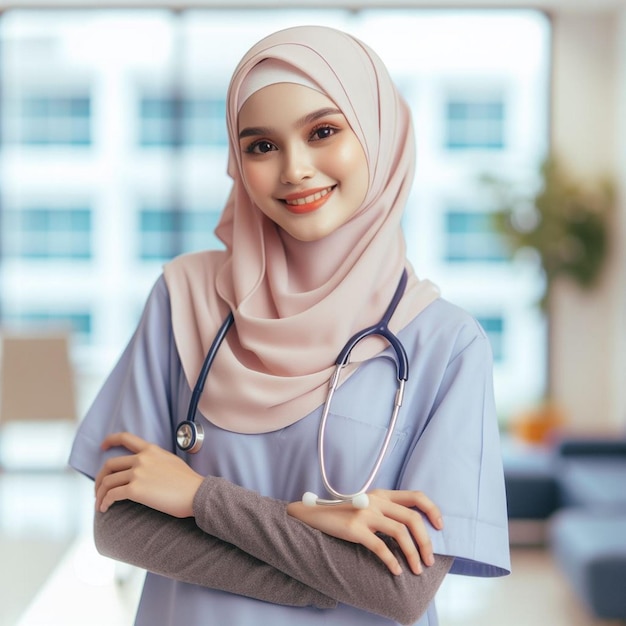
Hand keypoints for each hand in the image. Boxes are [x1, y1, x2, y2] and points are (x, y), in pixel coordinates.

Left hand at [95, 432, 203, 517]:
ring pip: (108, 482)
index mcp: (151, 450)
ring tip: (100, 504)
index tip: (102, 446)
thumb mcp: (171, 461)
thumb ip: (155, 461)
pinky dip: (105, 502)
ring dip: (100, 494)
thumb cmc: (188, 482)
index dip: (110, 440)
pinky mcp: (136, 490)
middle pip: (109, 465)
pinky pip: (112, 495)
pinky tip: (105, 509)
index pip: (126, 438)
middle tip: (98, 489)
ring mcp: (138, 473)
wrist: (196, 493)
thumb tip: (146, 470)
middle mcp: (142, 459)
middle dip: (100, 478)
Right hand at [286, 489, 442, 575]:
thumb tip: (413, 528)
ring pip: (400, 532)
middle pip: (412, 518)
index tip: (440, 527)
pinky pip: (380, 547)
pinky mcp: (355, 528)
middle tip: (429, 560)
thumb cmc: (344, 513)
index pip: (416, 496)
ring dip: (413, 554)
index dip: (432, 510)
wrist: (315, 514)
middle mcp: (376, 499)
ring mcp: (365, 513)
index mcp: (383, 493)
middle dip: (425, 541)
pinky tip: (396, 571)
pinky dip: (392, 561)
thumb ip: (387, 509)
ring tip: (417, 569)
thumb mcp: (368, 504)